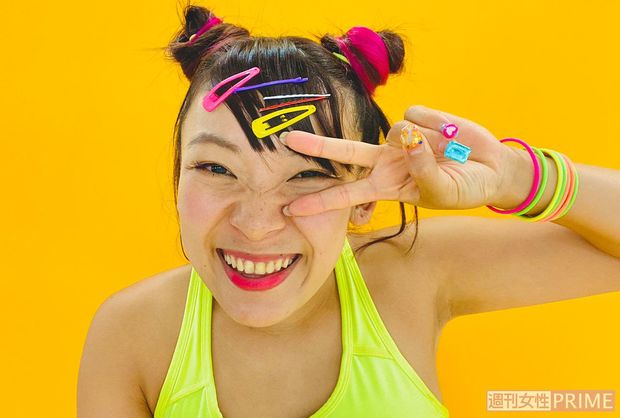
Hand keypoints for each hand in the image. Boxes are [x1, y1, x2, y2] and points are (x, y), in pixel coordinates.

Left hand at [281, 105, 516, 215]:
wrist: (491, 169)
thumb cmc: (463, 190)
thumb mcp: (442, 191)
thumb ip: (422, 168)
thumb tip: (406, 136)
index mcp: (385, 186)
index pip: (345, 195)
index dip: (319, 202)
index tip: (291, 208)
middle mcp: (385, 161)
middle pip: (344, 153)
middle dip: (316, 147)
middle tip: (286, 140)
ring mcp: (398, 139)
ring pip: (394, 130)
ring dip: (422, 141)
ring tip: (448, 153)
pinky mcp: (416, 118)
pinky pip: (418, 116)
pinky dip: (436, 126)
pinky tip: (448, 136)